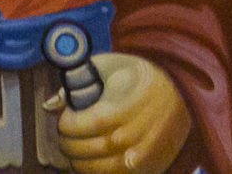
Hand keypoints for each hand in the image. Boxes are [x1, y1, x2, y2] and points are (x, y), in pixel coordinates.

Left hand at [51, 53, 191, 173]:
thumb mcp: (108, 67)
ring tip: (78, 149)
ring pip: (93, 171)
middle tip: (68, 134)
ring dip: (79, 161)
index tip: (67, 117)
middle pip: (80, 151)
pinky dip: (98, 172)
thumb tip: (50, 105)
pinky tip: (95, 160)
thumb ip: (76, 82)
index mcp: (115, 112)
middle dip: (67, 143)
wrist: (182, 92)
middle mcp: (126, 140)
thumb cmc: (140, 75)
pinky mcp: (146, 170)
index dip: (65, 123)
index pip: (74, 127)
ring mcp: (137, 159)